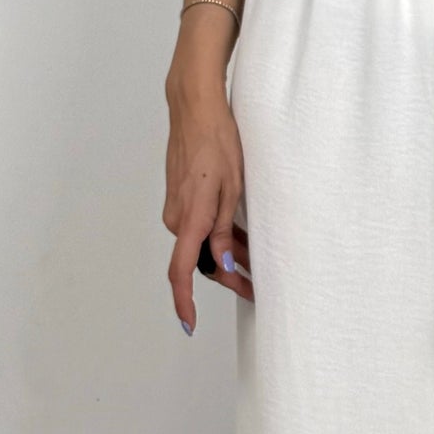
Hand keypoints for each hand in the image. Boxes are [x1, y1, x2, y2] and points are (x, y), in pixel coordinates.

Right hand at [164, 82, 252, 330]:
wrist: (195, 109)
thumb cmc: (217, 141)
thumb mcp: (231, 189)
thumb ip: (224, 231)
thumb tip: (224, 265)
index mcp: (189, 218)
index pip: (181, 271)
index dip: (184, 302)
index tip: (190, 323)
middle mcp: (177, 218)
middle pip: (199, 260)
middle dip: (227, 276)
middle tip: (256, 288)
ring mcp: (177, 208)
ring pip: (201, 244)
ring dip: (226, 255)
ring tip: (256, 264)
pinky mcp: (181, 199)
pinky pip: (199, 228)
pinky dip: (218, 237)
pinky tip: (240, 241)